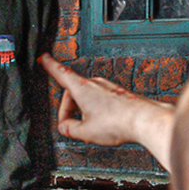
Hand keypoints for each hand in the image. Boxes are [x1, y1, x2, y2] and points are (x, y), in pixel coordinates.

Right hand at [42, 54, 173, 165]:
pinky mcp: (118, 94)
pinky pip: (100, 101)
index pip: (60, 73)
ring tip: (92, 130)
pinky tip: (105, 126)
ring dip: (84, 113)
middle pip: (73, 93)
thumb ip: (70, 129)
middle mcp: (95, 83)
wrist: (145, 120)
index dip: (50, 65)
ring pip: (87, 98)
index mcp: (82, 88)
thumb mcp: (86, 131)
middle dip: (70, 110)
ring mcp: (108, 87)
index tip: (43, 58)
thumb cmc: (118, 122)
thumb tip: (65, 127)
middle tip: (73, 127)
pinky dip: (97, 113)